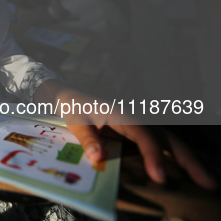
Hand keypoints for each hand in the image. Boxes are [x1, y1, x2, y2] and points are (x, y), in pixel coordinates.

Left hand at [67, 122, 216, 189]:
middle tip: (208, 182)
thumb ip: (87, 139)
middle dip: (188, 160)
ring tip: (209, 180)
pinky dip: (180, 157)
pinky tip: (194, 170)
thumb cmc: (74, 108)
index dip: (154, 155)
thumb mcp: (75, 121)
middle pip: (168, 138)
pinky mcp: (141, 133)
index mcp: (122, 115)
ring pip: (171, 141)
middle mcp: (137, 119)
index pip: (143, 135)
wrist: (72, 97)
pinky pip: (165, 145)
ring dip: (191, 160)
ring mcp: (142, 125)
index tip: (159, 176)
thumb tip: (98, 158)